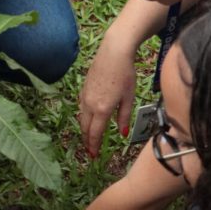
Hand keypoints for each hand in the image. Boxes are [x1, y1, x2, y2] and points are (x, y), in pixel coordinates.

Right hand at [78, 39, 137, 158]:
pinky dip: (84, 119)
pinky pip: (82, 109)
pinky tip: (89, 120)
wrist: (113, 53)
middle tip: (90, 152)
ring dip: (85, 131)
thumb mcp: (129, 97)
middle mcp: (90, 105)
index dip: (94, 146)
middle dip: (87, 141)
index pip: (95, 133)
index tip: (94, 156)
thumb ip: (124, 117)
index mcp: (102, 109)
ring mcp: (84, 97)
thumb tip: (122, 134)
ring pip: (82, 119)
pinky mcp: (83, 90)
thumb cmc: (125, 74)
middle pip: (85, 129)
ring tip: (89, 139)